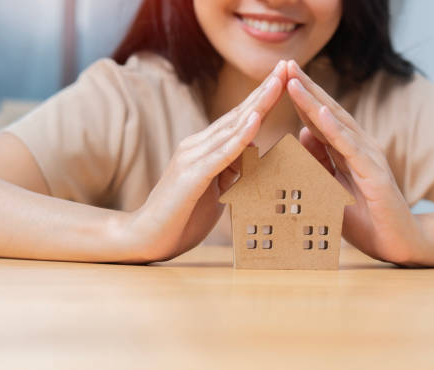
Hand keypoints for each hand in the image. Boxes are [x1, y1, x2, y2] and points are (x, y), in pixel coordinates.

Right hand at [124, 61, 287, 261]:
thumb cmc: (182, 216)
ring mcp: (192, 159)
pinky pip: (220, 154)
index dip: (262, 98)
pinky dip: (240, 137)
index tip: (285, 78)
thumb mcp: (216, 189)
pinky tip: (256, 121)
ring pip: (231, 128)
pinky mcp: (191, 177)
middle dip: (264, 91)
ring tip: (277, 83)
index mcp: (205, 149)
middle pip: (237, 115)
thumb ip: (232, 167)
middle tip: (288, 66)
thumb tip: (253, 147)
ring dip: (256, 105)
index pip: (239, 119)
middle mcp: (197, 146)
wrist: (145, 239)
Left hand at [286, 60, 426, 264]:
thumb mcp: (332, 188)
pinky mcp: (375, 174)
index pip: (321, 119)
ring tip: (294, 80)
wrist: (398, 243)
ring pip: (338, 124)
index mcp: (348, 150)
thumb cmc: (366, 218)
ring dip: (314, 101)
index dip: (301, 98)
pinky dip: (334, 130)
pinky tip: (318, 114)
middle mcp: (359, 147)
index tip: (279, 77)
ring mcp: (369, 158)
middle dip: (306, 88)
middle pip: (328, 112)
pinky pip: (350, 148)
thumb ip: (319, 162)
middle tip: (284, 64)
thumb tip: (302, 133)